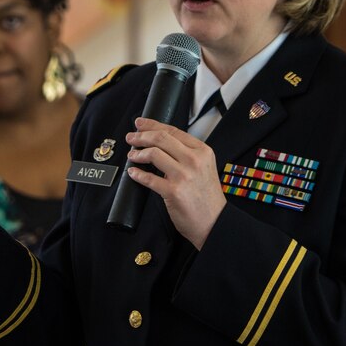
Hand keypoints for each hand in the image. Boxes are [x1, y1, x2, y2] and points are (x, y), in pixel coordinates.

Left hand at [124, 117, 225, 248]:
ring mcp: (184, 175)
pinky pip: (149, 178)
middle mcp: (194, 160)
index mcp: (202, 151)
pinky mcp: (173, 191)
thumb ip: (186, 155)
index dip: (153, 125)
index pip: (173, 131)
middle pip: (161, 139)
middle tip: (131, 138)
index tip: (140, 124)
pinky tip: (133, 173)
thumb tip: (160, 144)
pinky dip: (137, 174)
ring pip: (153, 154)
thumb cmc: (207, 197)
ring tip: (132, 155)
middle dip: (141, 136)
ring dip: (138, 153)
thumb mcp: (204, 168)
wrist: (214, 222)